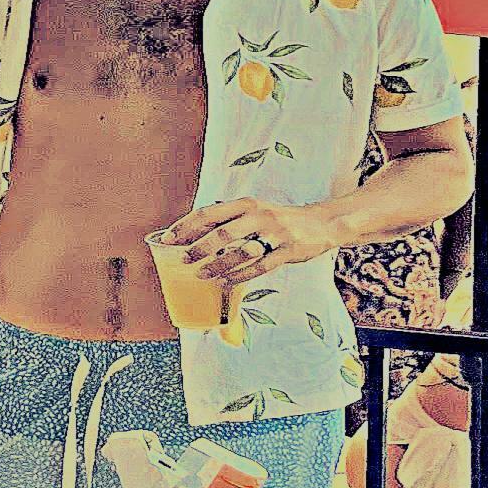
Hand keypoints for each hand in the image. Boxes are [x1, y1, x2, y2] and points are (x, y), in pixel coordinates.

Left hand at [170, 198, 328, 284]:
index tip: (168, 240)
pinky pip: (261, 266)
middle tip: (183, 260)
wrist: (320, 223)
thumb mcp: (254, 212)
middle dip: (199, 248)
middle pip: (223, 232)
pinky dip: (240, 276)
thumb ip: (228, 221)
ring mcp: (275, 233)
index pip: (209, 213)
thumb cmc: (278, 221)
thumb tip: (193, 236)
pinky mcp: (287, 250)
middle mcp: (259, 215)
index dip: (186, 226)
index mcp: (246, 204)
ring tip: (201, 275)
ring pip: (241, 252)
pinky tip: (226, 283)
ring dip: (218, 265)